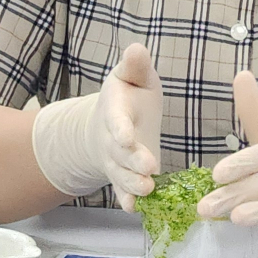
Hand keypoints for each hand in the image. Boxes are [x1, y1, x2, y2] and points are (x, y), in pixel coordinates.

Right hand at [30, 42, 161, 209]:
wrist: (108, 123)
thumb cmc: (129, 95)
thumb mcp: (133, 75)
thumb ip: (135, 65)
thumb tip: (137, 48)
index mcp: (115, 110)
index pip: (116, 121)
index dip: (120, 130)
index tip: (127, 138)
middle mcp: (112, 139)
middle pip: (120, 153)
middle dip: (133, 162)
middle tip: (149, 170)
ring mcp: (116, 160)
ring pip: (120, 175)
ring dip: (132, 184)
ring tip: (147, 190)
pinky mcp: (123, 176)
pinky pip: (122, 190)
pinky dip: (127, 199)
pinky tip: (135, 209)